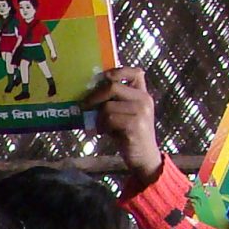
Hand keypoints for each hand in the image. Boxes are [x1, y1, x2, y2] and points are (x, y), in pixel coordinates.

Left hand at [91, 67, 162, 185]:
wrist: (144, 158)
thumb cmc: (130, 135)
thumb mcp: (125, 114)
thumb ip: (114, 102)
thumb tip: (88, 94)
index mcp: (142, 94)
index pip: (135, 72)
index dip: (117, 71)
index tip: (102, 78)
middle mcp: (144, 99)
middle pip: (113, 86)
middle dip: (94, 96)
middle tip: (84, 106)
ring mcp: (141, 112)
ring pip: (107, 106)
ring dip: (98, 118)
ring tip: (101, 126)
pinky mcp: (135, 126)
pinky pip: (109, 119)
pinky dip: (102, 127)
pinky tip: (104, 133)